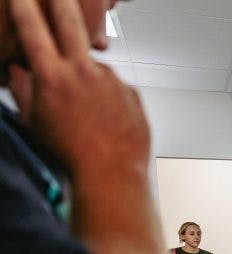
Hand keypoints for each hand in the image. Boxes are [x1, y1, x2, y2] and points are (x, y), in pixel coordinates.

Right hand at [7, 0, 151, 177]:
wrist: (112, 176)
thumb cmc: (72, 154)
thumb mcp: (34, 121)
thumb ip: (24, 89)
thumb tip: (17, 71)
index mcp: (54, 77)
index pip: (33, 28)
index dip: (24, 5)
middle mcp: (84, 72)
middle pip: (70, 22)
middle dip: (60, 0)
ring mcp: (112, 81)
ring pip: (94, 66)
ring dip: (88, 78)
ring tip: (88, 113)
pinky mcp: (132, 93)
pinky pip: (115, 88)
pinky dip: (109, 98)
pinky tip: (106, 119)